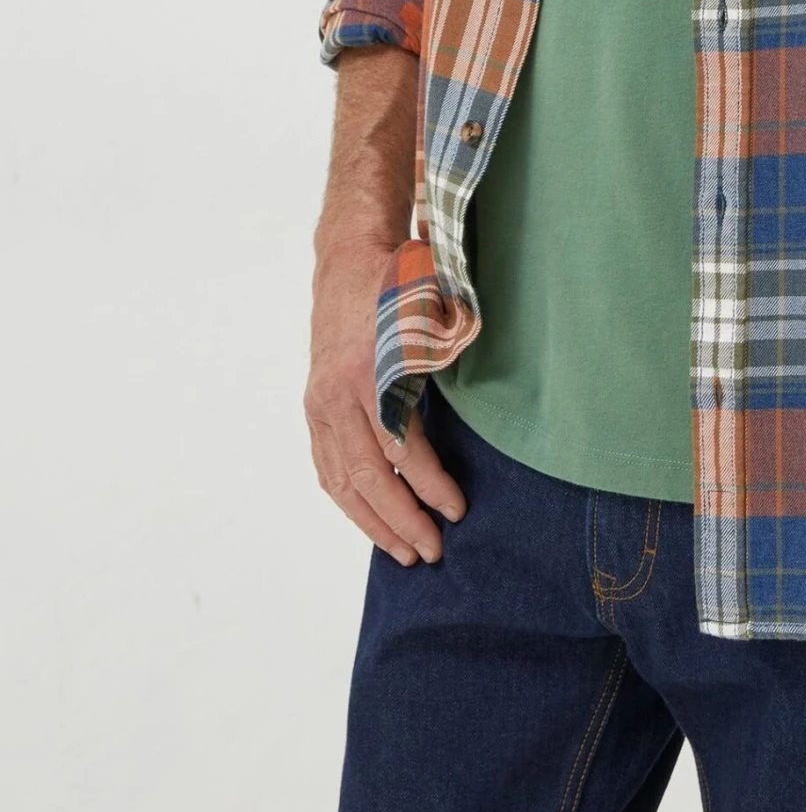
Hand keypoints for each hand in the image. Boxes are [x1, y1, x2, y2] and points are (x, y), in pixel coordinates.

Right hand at [304, 238, 466, 565]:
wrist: (348, 258)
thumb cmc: (400, 283)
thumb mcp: (433, 309)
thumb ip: (451, 354)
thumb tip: (485, 407)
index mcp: (370, 368)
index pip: (400, 445)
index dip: (429, 484)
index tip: (457, 509)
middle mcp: (337, 392)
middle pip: (368, 475)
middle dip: (402, 519)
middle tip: (434, 550)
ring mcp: (319, 402)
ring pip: (342, 480)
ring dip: (373, 522)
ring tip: (404, 553)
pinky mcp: (314, 408)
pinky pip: (327, 467)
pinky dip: (349, 501)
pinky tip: (373, 523)